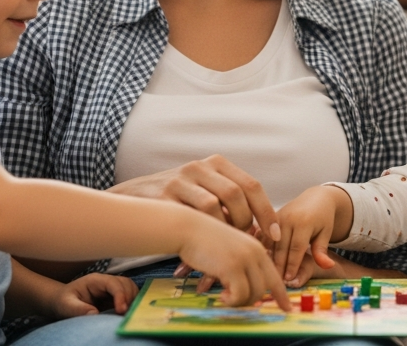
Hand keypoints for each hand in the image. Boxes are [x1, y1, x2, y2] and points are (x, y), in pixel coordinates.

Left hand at [47, 273, 138, 317]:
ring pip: (130, 288)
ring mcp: (111, 288)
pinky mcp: (114, 296)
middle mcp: (106, 282)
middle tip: (126, 314)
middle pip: (126, 283)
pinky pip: (129, 296)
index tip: (121, 310)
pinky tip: (127, 313)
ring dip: (133, 300)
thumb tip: (95, 314)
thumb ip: (79, 309)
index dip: (121, 295)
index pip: (114, 283)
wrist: (62, 301)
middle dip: (129, 297)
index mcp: (95, 280)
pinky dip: (132, 303)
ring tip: (128, 314)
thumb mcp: (66, 305)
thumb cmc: (63, 301)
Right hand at [109, 155, 280, 239]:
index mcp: (216, 163)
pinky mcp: (163, 197)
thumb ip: (231, 201)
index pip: (252, 186)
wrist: (131, 198)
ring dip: (222, 229)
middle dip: (245, 222)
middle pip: (236, 195)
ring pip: (214, 206)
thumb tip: (262, 228)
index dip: (267, 212)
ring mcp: (180, 180)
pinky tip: (203, 243)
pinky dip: (201, 233)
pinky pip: (190, 217)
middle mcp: (199, 167)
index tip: (275, 235)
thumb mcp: (206, 190)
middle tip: (244, 241)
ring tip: (222, 242)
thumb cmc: (178, 200)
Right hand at [178, 214, 292, 310]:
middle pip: (267, 287)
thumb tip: (249, 290)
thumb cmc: (203, 241)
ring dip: (240, 301)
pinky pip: (240, 295)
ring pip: (255, 293)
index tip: (286, 307)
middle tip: (235, 302)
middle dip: (253, 300)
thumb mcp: (230, 250)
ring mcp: (246, 259)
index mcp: (257, 248)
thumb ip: (243, 264)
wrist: (187, 229)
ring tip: (226, 297)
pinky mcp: (233, 266)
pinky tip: (221, 296)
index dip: (281, 294)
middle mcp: (256, 252)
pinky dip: (232, 300)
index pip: (275, 275)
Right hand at [272, 186, 349, 284]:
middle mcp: (289, 218)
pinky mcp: (271, 217)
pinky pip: (265, 234)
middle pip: (281, 247)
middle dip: (279, 266)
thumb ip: (322, 250)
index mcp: (304, 222)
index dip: (292, 265)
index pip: (296, 248)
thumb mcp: (326, 233)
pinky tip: (261, 260)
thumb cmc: (323, 218)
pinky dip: (263, 248)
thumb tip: (328, 266)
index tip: (289, 280)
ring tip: (269, 275)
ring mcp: (278, 216)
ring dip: (269, 259)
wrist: (315, 198)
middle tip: (276, 282)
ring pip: (271, 242)